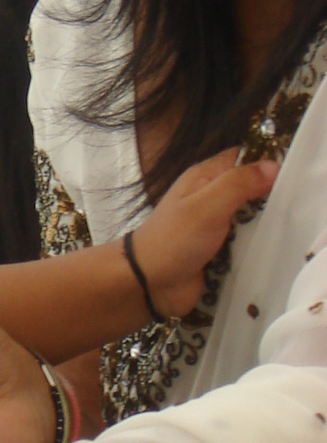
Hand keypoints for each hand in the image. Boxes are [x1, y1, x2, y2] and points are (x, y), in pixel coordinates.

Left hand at [133, 149, 277, 317]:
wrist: (149, 284)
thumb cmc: (173, 240)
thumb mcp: (206, 205)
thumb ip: (238, 184)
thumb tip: (273, 166)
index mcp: (205, 177)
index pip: (244, 158)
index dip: (267, 162)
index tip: (292, 176)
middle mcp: (212, 197)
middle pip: (253, 189)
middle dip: (273, 197)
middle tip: (294, 208)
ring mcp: (218, 225)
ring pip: (254, 218)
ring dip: (268, 225)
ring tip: (288, 230)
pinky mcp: (223, 250)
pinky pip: (249, 243)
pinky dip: (260, 246)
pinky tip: (276, 250)